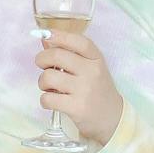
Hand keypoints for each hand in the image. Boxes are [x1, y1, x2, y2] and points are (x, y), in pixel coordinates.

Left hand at [37, 23, 122, 146]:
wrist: (112, 118)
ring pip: (48, 77)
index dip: (59, 35)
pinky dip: (45, 100)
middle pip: (56, 55)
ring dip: (42, 82)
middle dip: (41, 59)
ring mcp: (84, 90)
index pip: (78, 41)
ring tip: (50, 87)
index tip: (46, 34)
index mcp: (96, 59)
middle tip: (43, 66)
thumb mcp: (90, 68)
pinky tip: (53, 101)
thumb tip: (45, 39)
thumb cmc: (96, 90)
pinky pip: (47, 98)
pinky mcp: (76, 108)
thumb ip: (69, 54)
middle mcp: (92, 72)